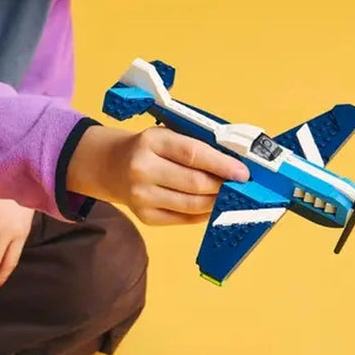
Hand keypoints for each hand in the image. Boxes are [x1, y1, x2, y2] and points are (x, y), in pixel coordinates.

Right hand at [66, 124, 249, 225]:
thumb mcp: (165, 135)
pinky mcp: (144, 216)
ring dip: (215, 202)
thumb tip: (233, 164)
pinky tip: (209, 206)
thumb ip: (195, 146)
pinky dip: (201, 214)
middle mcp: (142, 169)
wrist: (111, 166)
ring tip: (227, 196)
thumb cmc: (147, 148)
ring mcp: (141, 195)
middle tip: (238, 186)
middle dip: (222, 186)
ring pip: (192, 205)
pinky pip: (183, 219)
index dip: (222, 164)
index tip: (243, 173)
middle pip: (195, 183)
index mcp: (150, 141)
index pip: (193, 154)